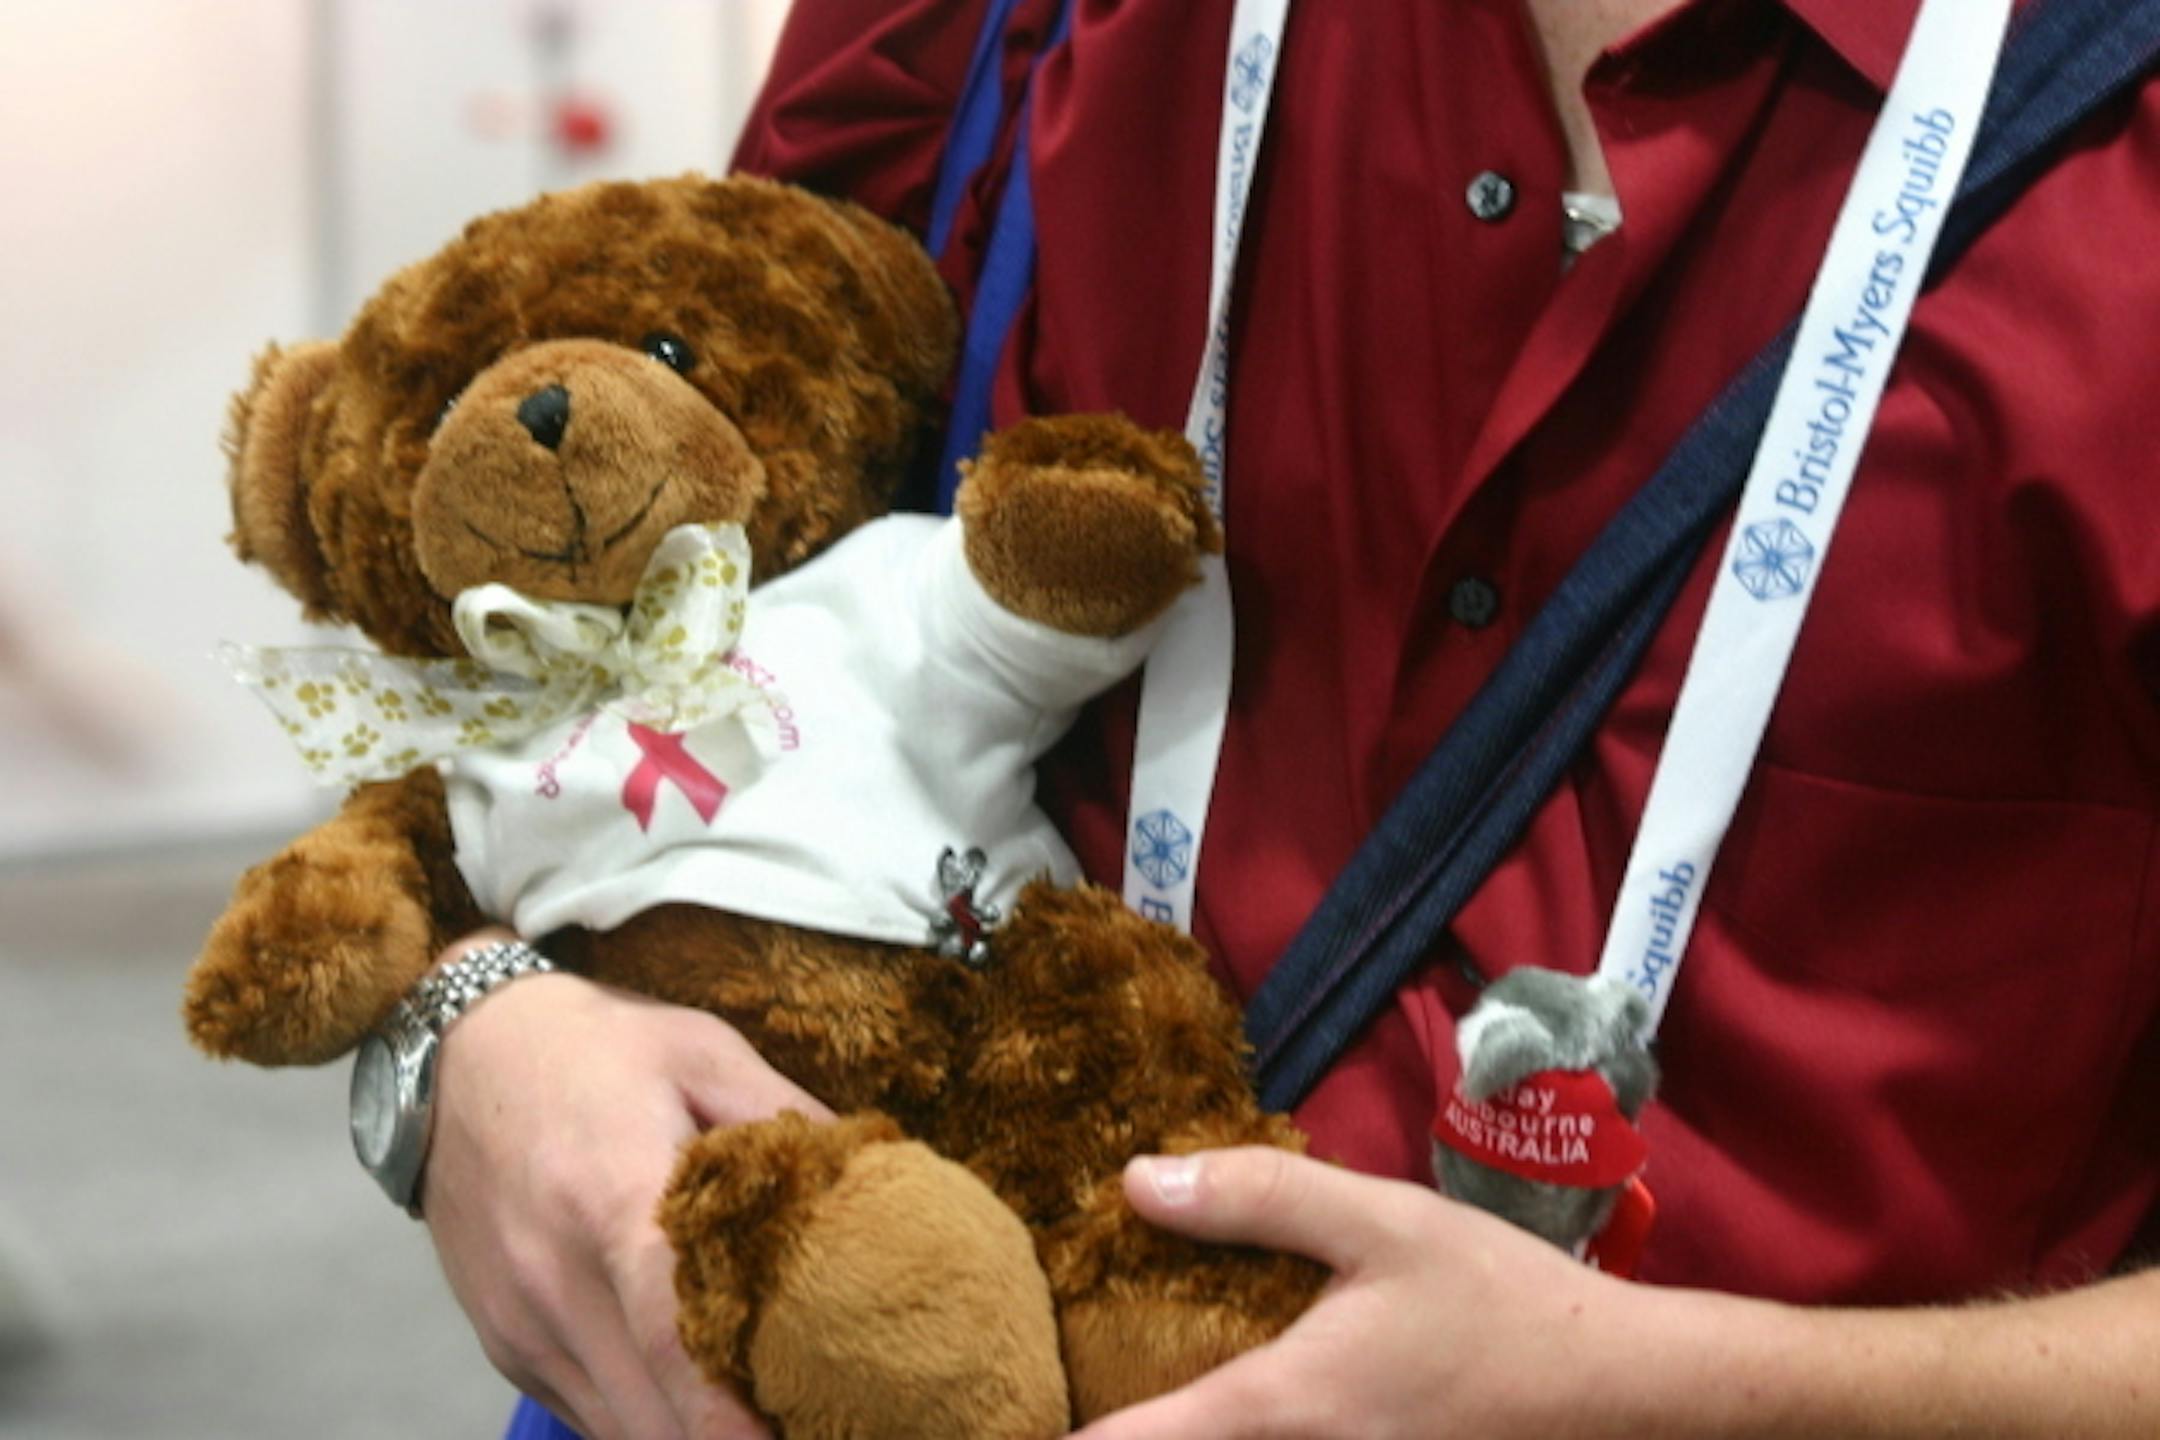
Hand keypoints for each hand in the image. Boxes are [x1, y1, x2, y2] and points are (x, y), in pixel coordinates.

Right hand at [421, 933, 834, 1439]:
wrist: (454, 1052)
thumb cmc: (590, 1047)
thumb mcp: (702, 1054)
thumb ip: (783, 1123)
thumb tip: (864, 1183)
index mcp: (613, 1197)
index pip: (673, 1337)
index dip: (730, 1415)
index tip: (783, 1436)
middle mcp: (556, 1279)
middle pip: (652, 1415)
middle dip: (730, 1438)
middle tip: (806, 1416)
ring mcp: (523, 1323)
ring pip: (619, 1431)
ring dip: (688, 1435)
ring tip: (762, 1415)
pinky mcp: (505, 1344)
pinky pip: (587, 1414)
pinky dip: (645, 1420)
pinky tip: (695, 1398)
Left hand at [1071, 1146, 1644, 1439]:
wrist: (1623, 1392)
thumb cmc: (1500, 1302)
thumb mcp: (1382, 1224)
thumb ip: (1260, 1197)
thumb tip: (1134, 1180)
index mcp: (1282, 1408)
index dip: (1064, 1439)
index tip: (999, 1413)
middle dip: (1113, 1430)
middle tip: (1057, 1383)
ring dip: (1175, 1428)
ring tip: (1124, 1388)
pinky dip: (1230, 1430)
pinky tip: (1223, 1395)